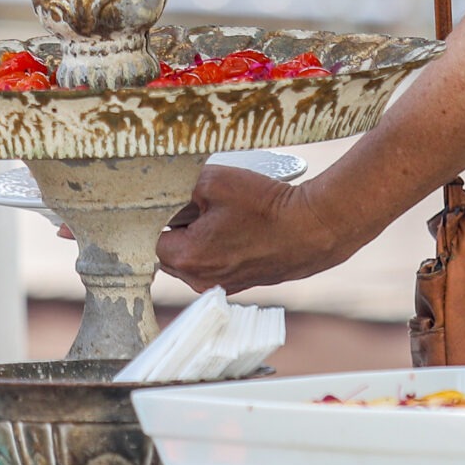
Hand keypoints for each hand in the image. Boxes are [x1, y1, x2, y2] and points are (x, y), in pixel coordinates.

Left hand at [156, 166, 355, 292]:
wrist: (313, 228)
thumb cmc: (266, 207)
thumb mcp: (213, 181)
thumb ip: (179, 188)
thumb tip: (165, 192)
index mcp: (187, 258)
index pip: (151, 237)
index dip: (159, 214)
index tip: (172, 200)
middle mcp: (201, 279)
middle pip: (171, 250)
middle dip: (178, 227)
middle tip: (197, 203)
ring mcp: (223, 284)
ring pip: (194, 257)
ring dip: (199, 236)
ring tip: (221, 213)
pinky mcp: (242, 281)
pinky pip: (217, 261)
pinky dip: (220, 244)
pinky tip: (238, 224)